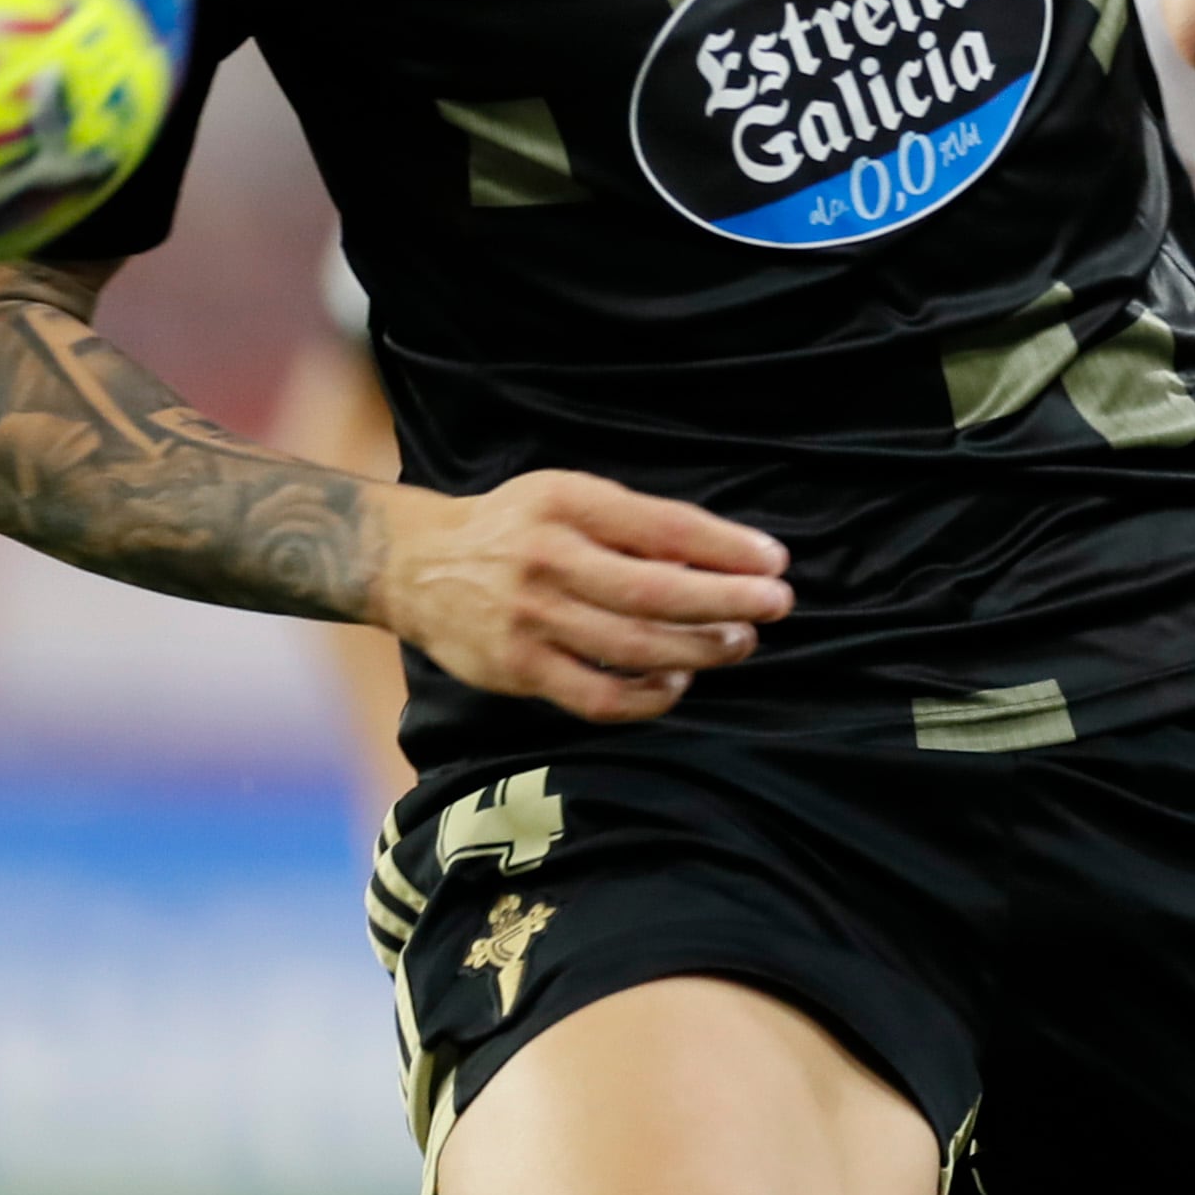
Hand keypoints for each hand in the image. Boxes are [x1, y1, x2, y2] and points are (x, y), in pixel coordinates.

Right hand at [370, 470, 794, 723]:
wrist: (417, 565)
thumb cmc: (516, 527)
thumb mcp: (568, 497)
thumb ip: (633, 523)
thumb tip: (720, 556)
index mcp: (567, 503)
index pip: (664, 526)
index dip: (726, 547)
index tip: (774, 560)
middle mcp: (548, 560)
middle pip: (655, 591)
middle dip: (726, 601)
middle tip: (776, 605)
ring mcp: (530, 620)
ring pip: (634, 647)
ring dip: (699, 650)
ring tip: (739, 642)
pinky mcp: (517, 671)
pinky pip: (597, 696)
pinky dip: (647, 698)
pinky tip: (678, 684)